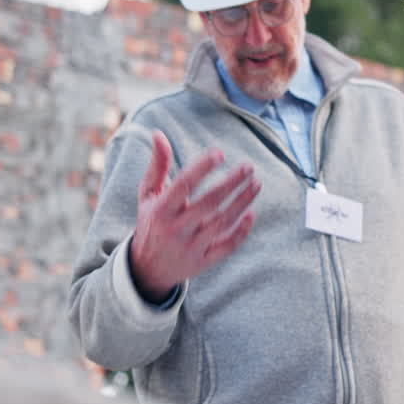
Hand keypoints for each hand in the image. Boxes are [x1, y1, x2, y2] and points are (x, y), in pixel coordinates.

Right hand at [130, 130, 260, 299]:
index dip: (201, 168)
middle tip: (248, 167)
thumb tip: (159, 134)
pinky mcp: (203, 262)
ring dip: (242, 202)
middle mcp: (176, 229)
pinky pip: (226, 247)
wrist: (147, 269)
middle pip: (209, 203)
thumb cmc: (150, 222)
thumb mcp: (147, 195)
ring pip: (222, 223)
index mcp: (161, 210)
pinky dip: (241, 231)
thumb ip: (157, 166)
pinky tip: (252, 213)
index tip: (219, 153)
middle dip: (231, 184)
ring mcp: (191, 247)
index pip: (183, 185)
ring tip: (256, 183)